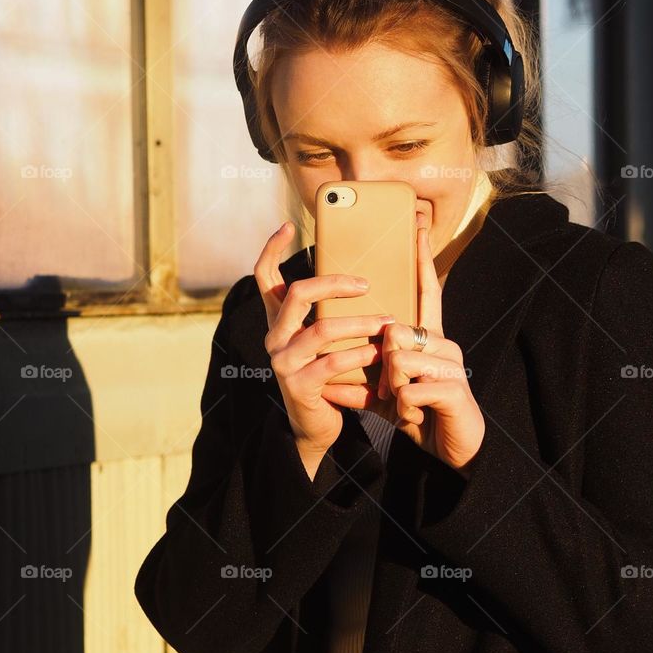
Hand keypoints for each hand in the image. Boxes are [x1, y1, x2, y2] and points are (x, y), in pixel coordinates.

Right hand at [254, 221, 393, 460]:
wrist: (317, 427)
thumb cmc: (330, 376)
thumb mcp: (326, 341)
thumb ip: (330, 313)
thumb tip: (362, 278)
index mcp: (279, 321)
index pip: (264, 277)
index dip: (271, 249)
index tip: (287, 226)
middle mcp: (275, 337)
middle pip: (297, 294)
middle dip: (334, 283)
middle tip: (366, 284)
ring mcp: (283, 362)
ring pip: (322, 329)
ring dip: (360, 323)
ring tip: (388, 321)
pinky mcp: (298, 386)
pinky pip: (333, 362)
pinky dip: (361, 355)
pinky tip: (379, 352)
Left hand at [320, 215, 485, 472]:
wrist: (453, 450)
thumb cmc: (420, 415)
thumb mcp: (387, 395)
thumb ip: (364, 381)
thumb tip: (329, 377)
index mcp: (427, 339)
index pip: (425, 292)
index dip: (421, 261)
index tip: (417, 228)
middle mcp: (443, 344)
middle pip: (395, 333)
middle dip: (384, 368)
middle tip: (394, 392)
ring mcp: (452, 364)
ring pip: (400, 360)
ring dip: (394, 390)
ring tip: (407, 405)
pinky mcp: (455, 388)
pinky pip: (411, 388)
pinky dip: (404, 407)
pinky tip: (416, 416)